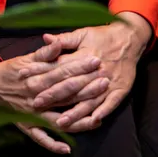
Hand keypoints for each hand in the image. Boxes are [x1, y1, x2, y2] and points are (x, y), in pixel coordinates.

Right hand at [0, 40, 107, 153]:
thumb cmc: (11, 70)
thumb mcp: (26, 58)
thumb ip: (44, 52)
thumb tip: (58, 42)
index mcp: (35, 78)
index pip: (62, 72)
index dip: (80, 66)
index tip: (96, 60)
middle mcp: (35, 98)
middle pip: (65, 94)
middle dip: (87, 89)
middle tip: (105, 83)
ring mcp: (32, 114)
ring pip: (58, 119)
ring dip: (78, 120)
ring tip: (97, 119)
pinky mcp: (26, 126)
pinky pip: (40, 138)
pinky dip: (52, 145)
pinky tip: (67, 149)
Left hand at [38, 13, 151, 132]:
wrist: (129, 38)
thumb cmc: (102, 36)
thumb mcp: (82, 33)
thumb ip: (64, 39)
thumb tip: (45, 38)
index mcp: (84, 56)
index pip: (60, 68)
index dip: (43, 75)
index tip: (27, 82)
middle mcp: (95, 71)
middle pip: (72, 87)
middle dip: (54, 97)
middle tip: (36, 105)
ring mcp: (109, 82)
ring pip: (89, 100)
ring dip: (75, 112)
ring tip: (61, 122)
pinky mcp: (120, 89)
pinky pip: (110, 104)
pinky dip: (101, 112)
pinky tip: (91, 122)